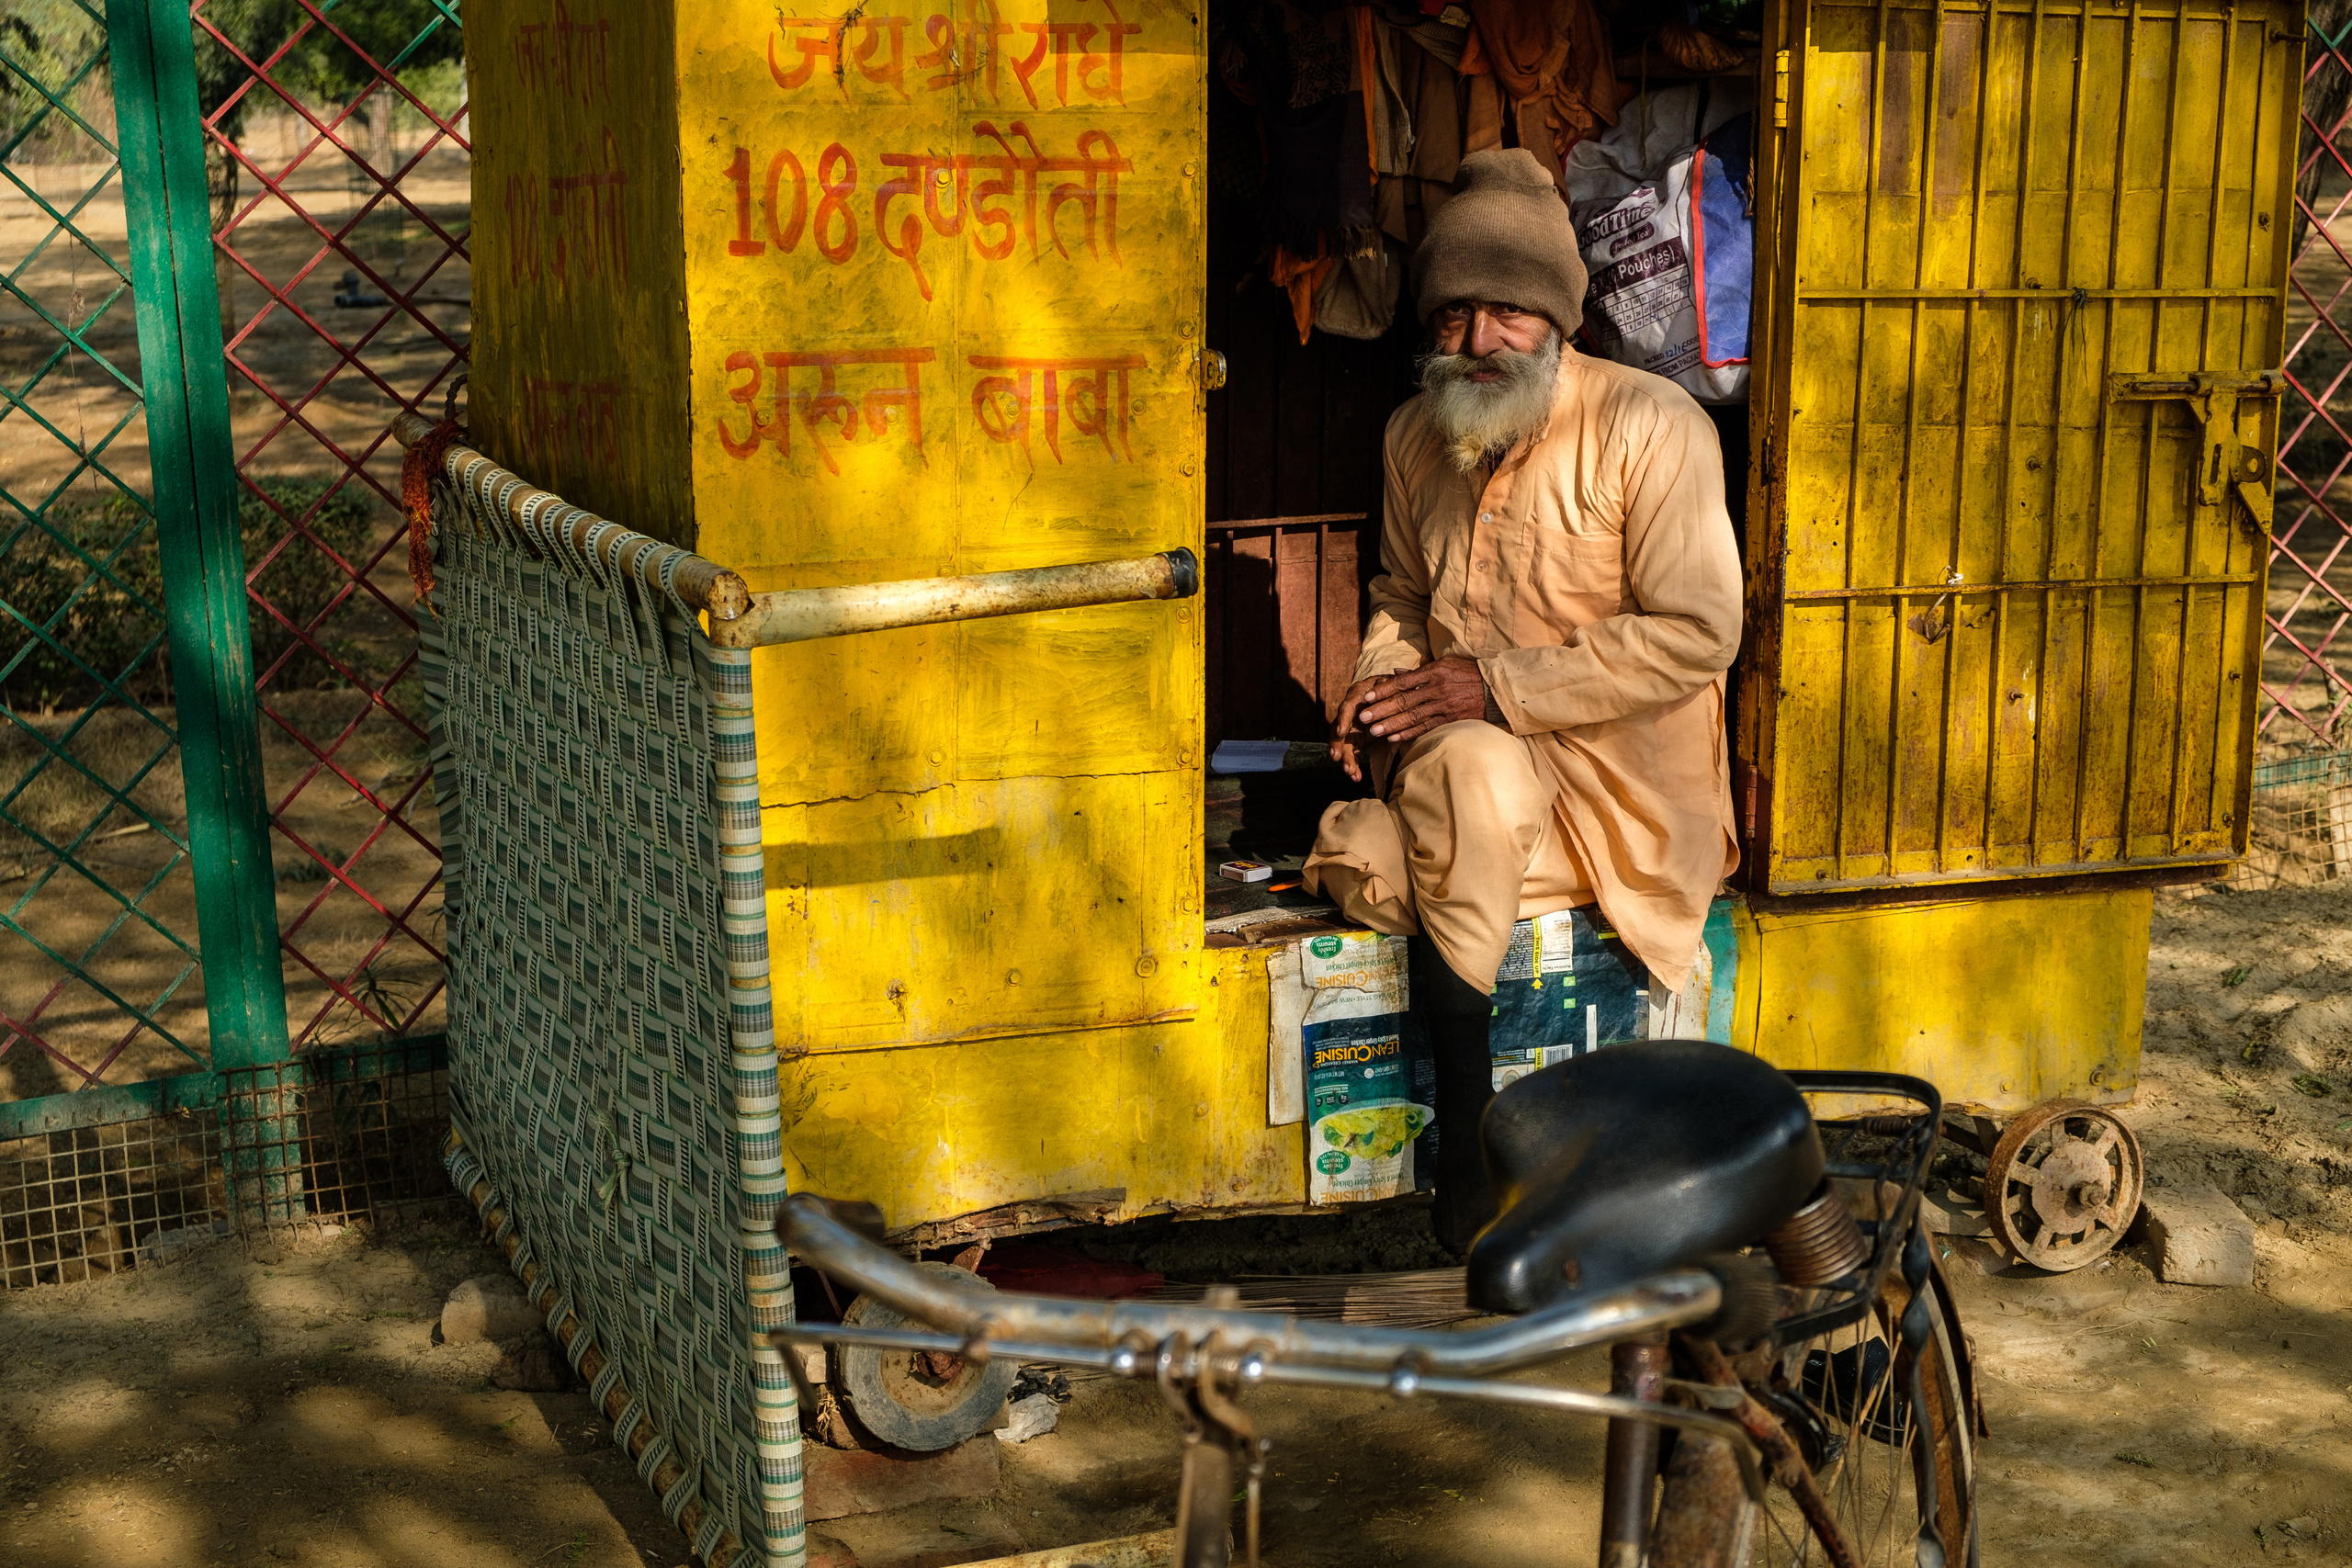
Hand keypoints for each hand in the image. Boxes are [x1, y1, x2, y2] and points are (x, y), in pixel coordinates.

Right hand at [1329, 676, 1385, 781]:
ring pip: (1343, 744)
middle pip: (1338, 729)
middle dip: (1337, 745)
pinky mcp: (1356, 739)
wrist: (1392, 694)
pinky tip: (1356, 777)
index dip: (1343, 719)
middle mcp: (1350, 713)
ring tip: (1351, 773)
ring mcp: (1352, 727)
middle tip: (1337, 758)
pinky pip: (1352, 753)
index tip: (1341, 731)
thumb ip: (1388, 686)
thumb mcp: (1391, 683)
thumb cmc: (1391, 686)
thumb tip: (1383, 684)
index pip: (1346, 708)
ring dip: (1346, 759)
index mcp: (1356, 697)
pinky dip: (1353, 764)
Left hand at [1354, 658, 1491, 747]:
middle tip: (1364, 717)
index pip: (1403, 682)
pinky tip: (1394, 738)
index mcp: (1434, 672)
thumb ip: (1420, 672)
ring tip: (1374, 731)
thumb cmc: (1467, 674)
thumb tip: (1396, 673)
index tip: (1368, 697)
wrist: (1495, 689)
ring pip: (1413, 717)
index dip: (1384, 690)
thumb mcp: (1445, 664)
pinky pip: (1426, 728)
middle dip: (1382, 710)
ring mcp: (1444, 706)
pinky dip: (1409, 734)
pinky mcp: (1450, 720)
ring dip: (1392, 725)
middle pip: (1404, 701)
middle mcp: (1437, 689)